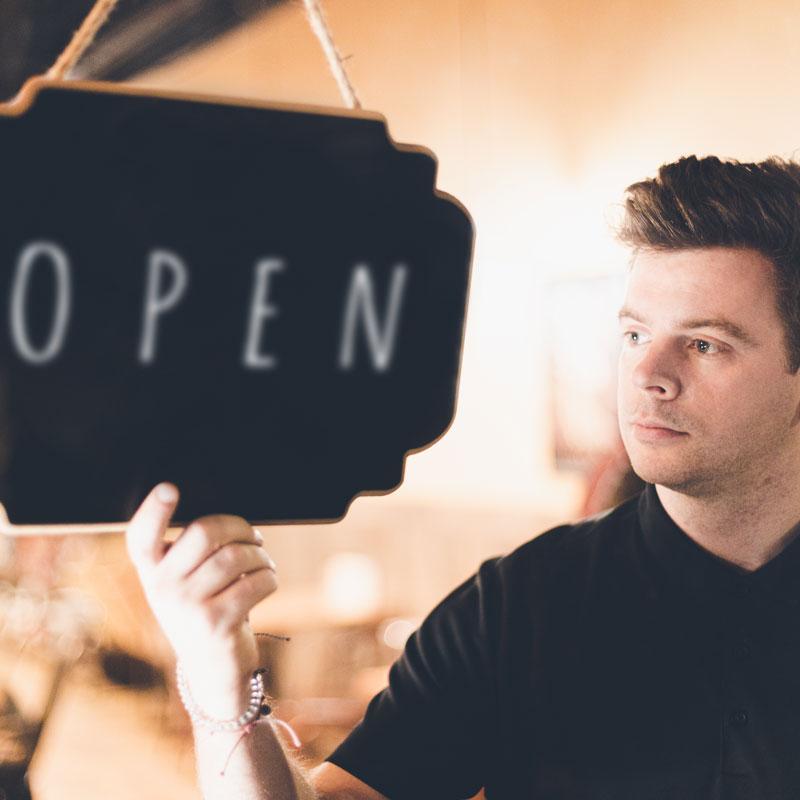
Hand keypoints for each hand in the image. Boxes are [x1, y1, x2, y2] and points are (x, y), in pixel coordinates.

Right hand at [125, 483, 277, 718]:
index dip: (153, 510)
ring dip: (260, 555)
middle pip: (203, 532)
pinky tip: (267, 581)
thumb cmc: (204, 609)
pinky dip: (270, 576)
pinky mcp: (216, 623)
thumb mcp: (184, 583)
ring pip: (236, 556)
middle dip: (239, 526)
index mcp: (151, 572)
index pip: (140, 537)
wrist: (213, 668)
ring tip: (263, 562)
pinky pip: (256, 581)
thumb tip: (227, 520)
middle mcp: (162, 589)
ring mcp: (187, 608)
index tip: (169, 489)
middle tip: (253, 536)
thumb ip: (191, 552)